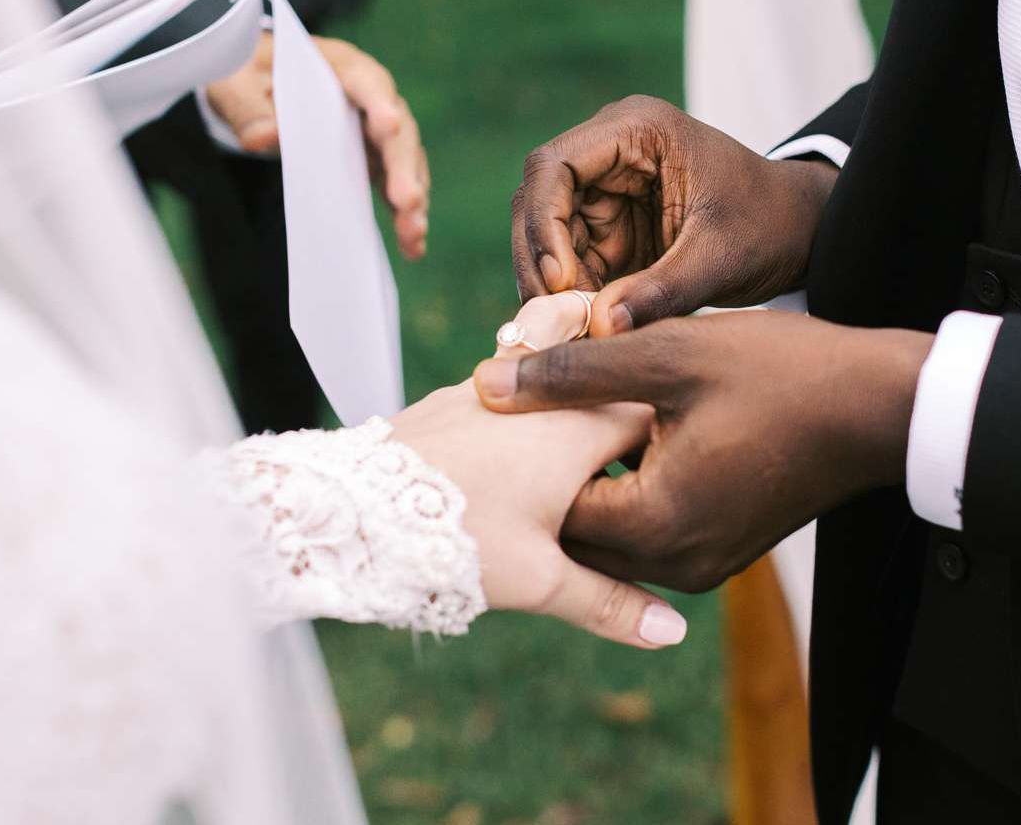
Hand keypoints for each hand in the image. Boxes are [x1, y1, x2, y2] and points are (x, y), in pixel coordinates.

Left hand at [206, 33, 429, 258]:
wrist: (255, 87)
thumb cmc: (248, 76)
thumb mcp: (236, 85)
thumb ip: (249, 109)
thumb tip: (265, 138)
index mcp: (339, 67)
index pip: (366, 81)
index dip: (380, 103)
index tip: (390, 125)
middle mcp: (368, 99)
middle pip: (397, 132)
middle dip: (404, 168)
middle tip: (409, 201)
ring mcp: (375, 133)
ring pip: (405, 165)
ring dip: (412, 200)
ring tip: (414, 233)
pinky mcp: (374, 162)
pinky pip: (394, 189)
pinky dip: (403, 217)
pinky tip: (413, 247)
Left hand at [390, 292, 687, 647]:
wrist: (348, 511)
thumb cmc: (453, 543)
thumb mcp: (540, 581)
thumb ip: (611, 603)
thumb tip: (672, 633)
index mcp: (579, 428)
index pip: (654, 416)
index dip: (669, 448)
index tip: (672, 479)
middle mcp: (542, 394)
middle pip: (608, 400)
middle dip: (623, 440)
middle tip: (627, 485)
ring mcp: (494, 388)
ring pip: (558, 396)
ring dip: (572, 430)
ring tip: (570, 484)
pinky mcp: (455, 398)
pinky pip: (512, 400)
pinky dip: (527, 425)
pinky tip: (513, 470)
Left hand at [472, 310, 932, 591]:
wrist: (878, 407)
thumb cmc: (780, 373)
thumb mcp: (666, 356)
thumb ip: (571, 372)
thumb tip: (487, 382)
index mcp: (657, 524)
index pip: (548, 512)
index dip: (519, 456)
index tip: (506, 411)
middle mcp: (677, 563)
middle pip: (575, 533)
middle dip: (546, 478)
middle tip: (529, 417)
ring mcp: (703, 564)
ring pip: (610, 535)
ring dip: (585, 483)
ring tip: (568, 420)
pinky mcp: (720, 551)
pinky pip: (647, 534)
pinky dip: (623, 492)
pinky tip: (619, 437)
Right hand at [511, 95, 836, 333]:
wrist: (798, 232)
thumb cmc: (770, 225)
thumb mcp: (720, 257)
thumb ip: (662, 290)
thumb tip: (600, 329)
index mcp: (637, 130)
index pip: (554, 166)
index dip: (542, 223)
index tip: (559, 280)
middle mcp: (609, 153)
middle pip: (537, 202)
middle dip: (538, 263)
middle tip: (549, 322)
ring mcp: (605, 191)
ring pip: (545, 238)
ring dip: (550, 287)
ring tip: (568, 333)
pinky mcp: (607, 229)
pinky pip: (569, 263)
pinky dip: (570, 298)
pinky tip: (579, 331)